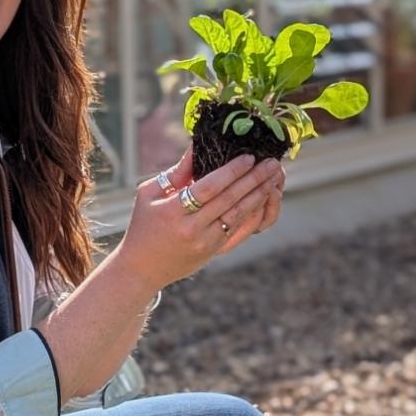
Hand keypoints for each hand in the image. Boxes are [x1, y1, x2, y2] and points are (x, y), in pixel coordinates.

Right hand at [117, 147, 286, 291]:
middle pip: (229, 200)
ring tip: (274, 178)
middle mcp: (191, 229)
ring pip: (238, 215)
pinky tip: (264, 199)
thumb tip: (197, 147)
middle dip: (253, 179)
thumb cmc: (143, 225)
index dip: (231, 171)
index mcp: (172, 211)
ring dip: (259, 194)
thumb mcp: (149, 194)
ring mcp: (205, 243)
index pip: (208, 187)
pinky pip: (239, 230)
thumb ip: (176, 173)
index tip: (249, 157)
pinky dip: (254, 213)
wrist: (141, 269)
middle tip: (272, 163)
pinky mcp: (213, 252)